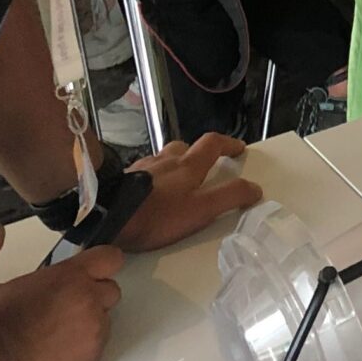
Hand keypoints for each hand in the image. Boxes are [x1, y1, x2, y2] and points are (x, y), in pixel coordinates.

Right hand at [0, 242, 125, 360]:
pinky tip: (52, 359)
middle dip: (92, 296)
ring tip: (52, 335)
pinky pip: (93, 356)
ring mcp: (93, 338)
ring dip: (85, 326)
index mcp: (71, 278)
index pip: (110, 258)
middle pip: (110, 292)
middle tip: (63, 305)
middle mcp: (90, 305)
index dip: (100, 263)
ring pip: (102, 325)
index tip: (87, 271)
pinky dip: (79, 355)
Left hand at [114, 132, 262, 252]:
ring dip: (174, 164)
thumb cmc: (156, 215)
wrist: (106, 217)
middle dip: (199, 153)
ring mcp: (143, 168)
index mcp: (188, 166)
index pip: (213, 143)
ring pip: (164, 158)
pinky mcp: (125, 179)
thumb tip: (255, 188)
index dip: (228, 144)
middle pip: (186, 147)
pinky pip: (145, 171)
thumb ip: (229, 197)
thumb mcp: (200, 210)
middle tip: (206, 167)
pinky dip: (153, 176)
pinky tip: (150, 192)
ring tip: (177, 182)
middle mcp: (165, 160)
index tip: (239, 149)